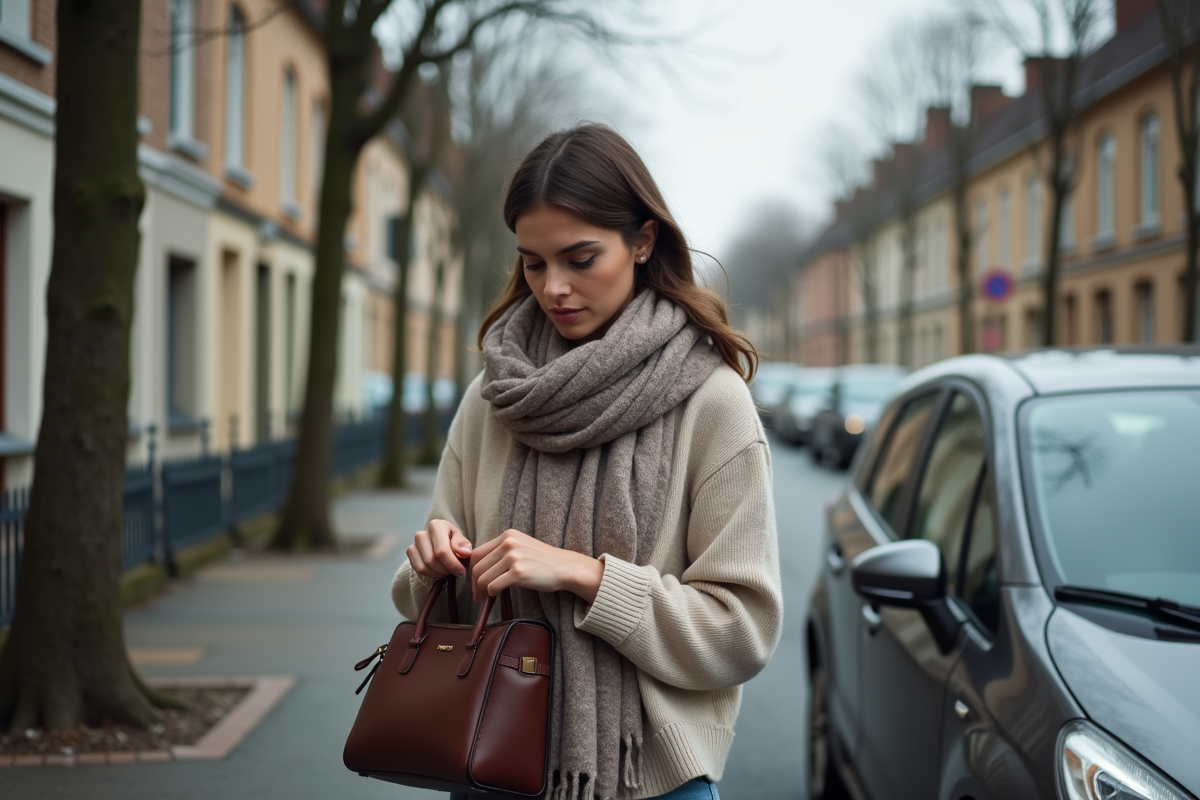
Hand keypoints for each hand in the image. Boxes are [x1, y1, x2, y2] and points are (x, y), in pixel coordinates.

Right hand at [407, 519, 472, 579]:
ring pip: (424, 566)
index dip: (452, 564)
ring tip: (448, 572)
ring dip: (438, 573)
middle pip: (432, 560)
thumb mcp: (462, 540)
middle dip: (446, 570)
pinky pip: (418, 569)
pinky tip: (439, 573)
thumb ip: (463, 545)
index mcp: (436, 526)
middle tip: (456, 573)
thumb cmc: (454, 542)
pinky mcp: (410, 552)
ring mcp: (414, 543)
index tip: (461, 571)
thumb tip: (463, 552)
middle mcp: (422, 533)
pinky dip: (430, 574)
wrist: (443, 543)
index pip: (442, 550)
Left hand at [469, 529, 603, 604]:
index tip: (474, 581)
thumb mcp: (521, 547)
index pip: (477, 553)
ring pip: (483, 578)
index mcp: (507, 536)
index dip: (472, 570)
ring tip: (486, 597)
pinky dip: (492, 593)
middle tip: (477, 595)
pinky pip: (493, 586)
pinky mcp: (519, 572)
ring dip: (482, 590)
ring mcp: (513, 557)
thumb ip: (502, 552)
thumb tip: (479, 569)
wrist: (565, 567)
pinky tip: (496, 595)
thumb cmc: (543, 561)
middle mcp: (508, 543)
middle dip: (474, 583)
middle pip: (477, 566)